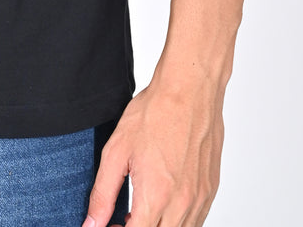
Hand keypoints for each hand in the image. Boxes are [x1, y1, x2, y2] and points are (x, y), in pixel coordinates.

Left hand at [81, 72, 224, 226]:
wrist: (189, 90)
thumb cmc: (155, 113)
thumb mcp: (116, 151)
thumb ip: (103, 193)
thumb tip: (92, 223)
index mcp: (155, 196)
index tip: (111, 225)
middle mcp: (182, 203)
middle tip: (123, 219)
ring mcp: (200, 198)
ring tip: (141, 210)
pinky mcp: (211, 190)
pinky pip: (196, 221)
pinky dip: (178, 221)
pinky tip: (163, 203)